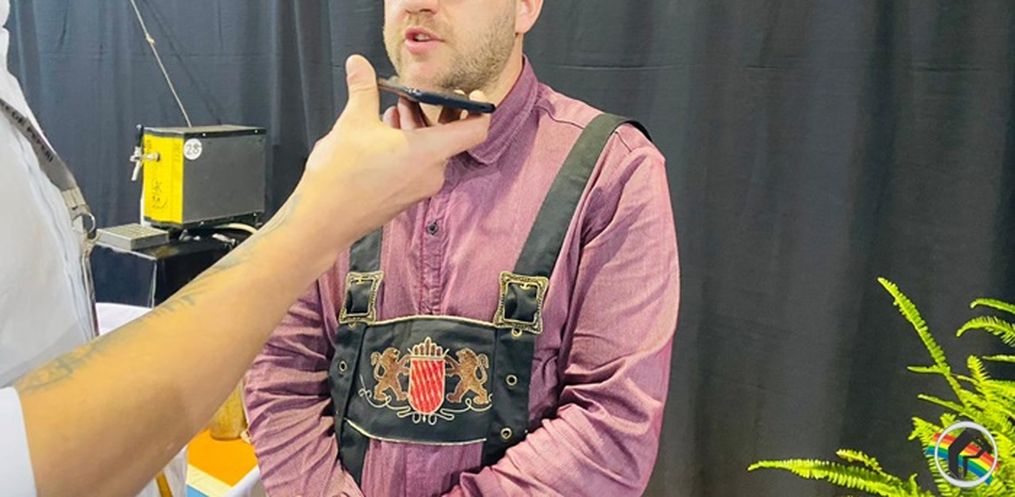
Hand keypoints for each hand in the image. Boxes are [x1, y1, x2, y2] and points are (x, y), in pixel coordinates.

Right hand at [285, 54, 490, 248]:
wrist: (324, 220)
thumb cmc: (340, 176)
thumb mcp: (353, 122)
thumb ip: (362, 88)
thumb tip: (358, 63)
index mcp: (429, 152)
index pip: (475, 130)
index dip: (481, 109)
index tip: (474, 94)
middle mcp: (432, 172)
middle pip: (450, 136)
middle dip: (435, 112)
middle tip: (419, 93)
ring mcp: (421, 187)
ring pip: (432, 150)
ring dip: (419, 127)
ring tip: (396, 109)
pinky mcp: (408, 195)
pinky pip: (420, 165)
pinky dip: (411, 145)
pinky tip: (387, 132)